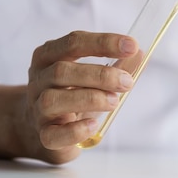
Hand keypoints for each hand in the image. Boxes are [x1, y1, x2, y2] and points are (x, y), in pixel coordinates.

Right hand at [22, 31, 138, 163]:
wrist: (42, 127)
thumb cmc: (72, 94)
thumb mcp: (92, 76)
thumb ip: (117, 65)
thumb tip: (140, 54)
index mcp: (49, 56)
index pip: (74, 42)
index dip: (104, 42)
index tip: (131, 46)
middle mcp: (39, 79)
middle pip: (62, 70)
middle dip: (100, 75)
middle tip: (127, 82)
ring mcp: (37, 108)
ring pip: (53, 100)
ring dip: (90, 99)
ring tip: (114, 101)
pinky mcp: (43, 135)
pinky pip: (52, 134)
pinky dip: (76, 130)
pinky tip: (94, 125)